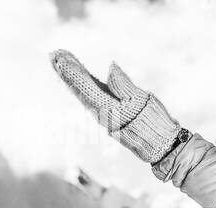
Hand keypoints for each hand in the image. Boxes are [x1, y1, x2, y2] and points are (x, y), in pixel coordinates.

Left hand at [50, 49, 181, 163]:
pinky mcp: (110, 115)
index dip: (71, 70)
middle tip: (54, 54)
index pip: (85, 85)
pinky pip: (92, 97)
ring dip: (72, 77)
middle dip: (66, 71)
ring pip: (83, 93)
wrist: (161, 145)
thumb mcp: (142, 101)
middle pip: (79, 89)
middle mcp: (101, 113)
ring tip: (62, 61)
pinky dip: (83, 85)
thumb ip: (124, 85)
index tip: (58, 56)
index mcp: (108, 108)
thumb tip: (110, 66)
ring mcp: (104, 115)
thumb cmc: (154, 123)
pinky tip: (80, 76)